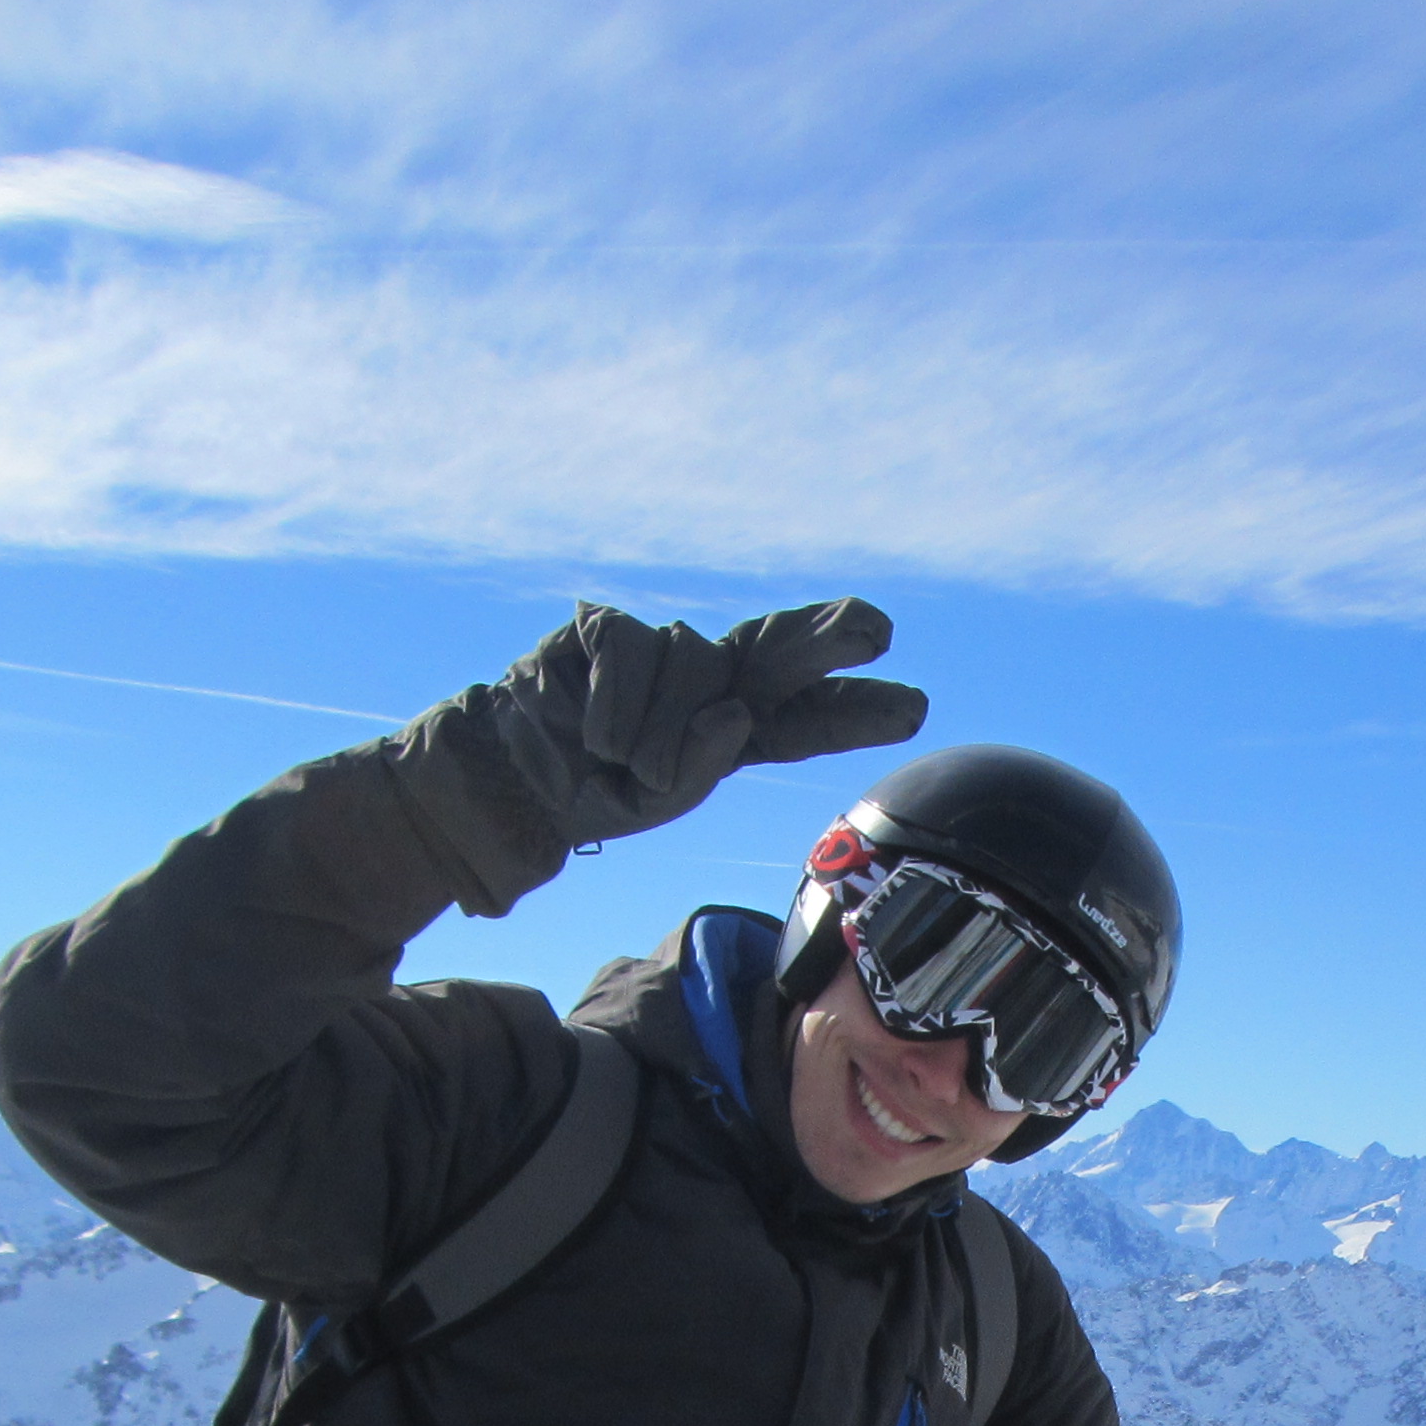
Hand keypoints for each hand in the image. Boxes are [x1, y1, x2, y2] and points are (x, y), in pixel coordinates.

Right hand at [396, 598, 929, 913]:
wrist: (512, 777)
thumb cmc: (595, 789)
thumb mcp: (656, 799)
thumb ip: (698, 766)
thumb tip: (734, 711)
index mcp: (736, 726)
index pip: (805, 716)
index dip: (856, 710)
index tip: (913, 709)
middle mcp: (710, 677)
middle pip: (781, 648)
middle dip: (828, 637)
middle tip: (874, 630)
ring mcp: (663, 647)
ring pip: (689, 671)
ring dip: (653, 729)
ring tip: (614, 757)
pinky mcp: (609, 626)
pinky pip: (633, 655)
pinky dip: (613, 704)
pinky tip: (588, 724)